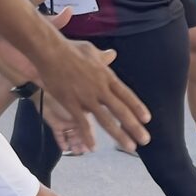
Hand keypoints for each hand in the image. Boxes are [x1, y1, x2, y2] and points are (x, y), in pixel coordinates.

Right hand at [32, 36, 149, 152]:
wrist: (50, 51)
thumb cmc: (70, 49)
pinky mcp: (71, 102)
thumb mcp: (91, 50)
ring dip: (119, 135)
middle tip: (145, 140)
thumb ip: (103, 57)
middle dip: (135, 127)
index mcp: (106, 76)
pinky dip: (88, 136)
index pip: (127, 95)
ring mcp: (86, 97)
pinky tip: (93, 147)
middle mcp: (100, 89)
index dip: (138, 108)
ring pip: (106, 120)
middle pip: (121, 111)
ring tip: (130, 147)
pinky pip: (82, 122)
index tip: (146, 119)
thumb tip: (112, 54)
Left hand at [35, 92, 91, 155]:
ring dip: (73, 144)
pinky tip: (64, 148)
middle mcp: (75, 118)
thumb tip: (91, 138)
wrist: (45, 92)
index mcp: (83, 113)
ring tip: (74, 151)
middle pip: (80, 134)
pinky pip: (59, 135)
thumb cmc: (66, 99)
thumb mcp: (78, 111)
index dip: (90, 139)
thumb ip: (86, 123)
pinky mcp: (55, 124)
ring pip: (70, 135)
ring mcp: (64, 121)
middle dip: (81, 143)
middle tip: (82, 151)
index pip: (89, 128)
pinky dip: (61, 142)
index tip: (91, 148)